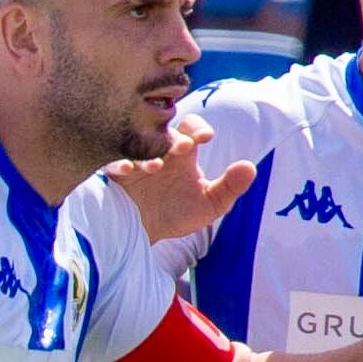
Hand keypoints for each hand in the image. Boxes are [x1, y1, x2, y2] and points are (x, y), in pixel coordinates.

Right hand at [104, 113, 255, 244]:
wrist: (143, 234)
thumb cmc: (177, 213)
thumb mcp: (208, 205)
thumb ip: (229, 187)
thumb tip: (250, 167)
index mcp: (181, 151)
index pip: (191, 127)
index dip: (198, 128)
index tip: (206, 138)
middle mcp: (158, 149)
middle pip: (164, 130)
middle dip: (174, 137)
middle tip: (184, 148)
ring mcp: (135, 159)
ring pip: (139, 143)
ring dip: (148, 151)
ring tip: (156, 167)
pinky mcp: (114, 174)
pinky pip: (112, 160)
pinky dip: (118, 162)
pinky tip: (125, 169)